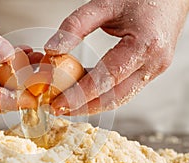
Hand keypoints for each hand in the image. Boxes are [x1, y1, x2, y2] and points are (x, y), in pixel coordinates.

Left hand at [45, 0, 188, 114]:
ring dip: (92, 104)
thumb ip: (76, 26)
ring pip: (119, 97)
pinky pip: (123, 88)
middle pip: (114, 97)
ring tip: (68, 104)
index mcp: (145, 45)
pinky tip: (83, 92)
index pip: (106, 80)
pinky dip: (102, 93)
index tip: (58, 104)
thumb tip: (52, 49)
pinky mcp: (149, 70)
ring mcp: (154, 69)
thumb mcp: (104, 4)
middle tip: (59, 109)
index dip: (79, 95)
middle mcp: (154, 63)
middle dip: (84, 107)